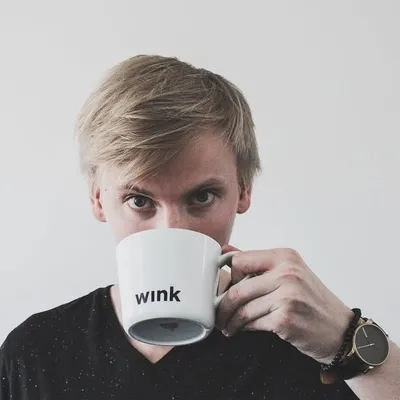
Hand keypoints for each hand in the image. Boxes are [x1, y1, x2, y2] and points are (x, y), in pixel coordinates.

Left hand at [216, 245, 354, 363]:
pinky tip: (240, 330)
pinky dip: (242, 328)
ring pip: (242, 307)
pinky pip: (252, 323)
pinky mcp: (286, 318)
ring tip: (227, 325)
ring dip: (230, 319)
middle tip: (219, 313)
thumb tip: (226, 249)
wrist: (342, 332)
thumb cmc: (313, 302)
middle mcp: (287, 272)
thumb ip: (257, 262)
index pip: (240, 260)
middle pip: (238, 287)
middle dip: (223, 304)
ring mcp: (288, 295)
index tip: (229, 287)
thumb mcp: (289, 273)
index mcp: (285, 257)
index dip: (231, 275)